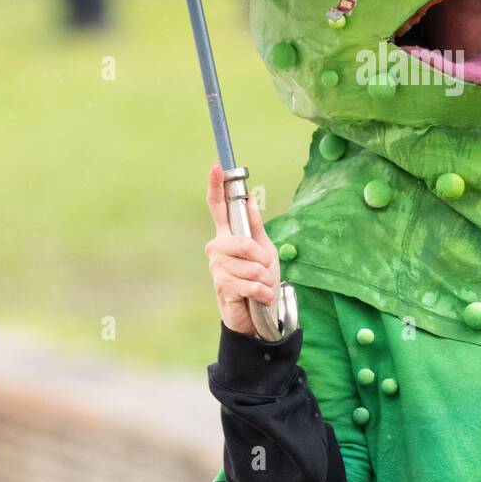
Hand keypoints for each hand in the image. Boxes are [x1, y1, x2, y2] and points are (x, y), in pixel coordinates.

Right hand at [205, 162, 279, 336]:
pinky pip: (249, 284)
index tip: (216, 165)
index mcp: (228, 236)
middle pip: (240, 242)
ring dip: (264, 279)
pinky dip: (262, 292)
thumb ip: (255, 227)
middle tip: (264, 270)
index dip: (216, 186)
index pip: (218, 207)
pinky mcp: (221, 287)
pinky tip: (260, 298)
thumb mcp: (265, 250)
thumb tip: (249, 199)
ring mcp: (217, 268)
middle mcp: (217, 249)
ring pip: (249, 266)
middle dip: (260, 258)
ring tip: (261, 286)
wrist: (259, 316)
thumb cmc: (261, 280)